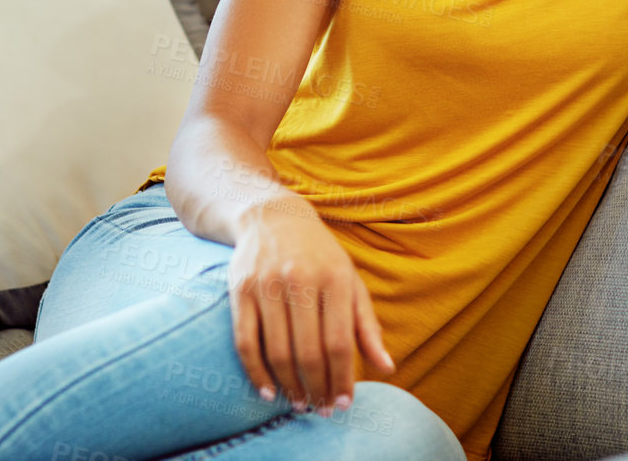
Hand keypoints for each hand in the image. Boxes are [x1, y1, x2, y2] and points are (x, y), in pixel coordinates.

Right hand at [228, 207, 395, 415]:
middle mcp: (300, 280)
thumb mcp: (350, 282)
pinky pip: (246, 341)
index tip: (343, 404)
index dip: (341, 379)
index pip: (339, 342)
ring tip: (299, 404)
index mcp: (334, 278)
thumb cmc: (319, 256)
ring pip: (277, 351)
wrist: (273, 216)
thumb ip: (367, 326)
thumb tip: (387, 368)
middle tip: (320, 410)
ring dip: (289, 386)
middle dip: (316, 388)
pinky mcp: (240, 289)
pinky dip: (255, 372)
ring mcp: (267, 284)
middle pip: (308, 351)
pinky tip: (267, 391)